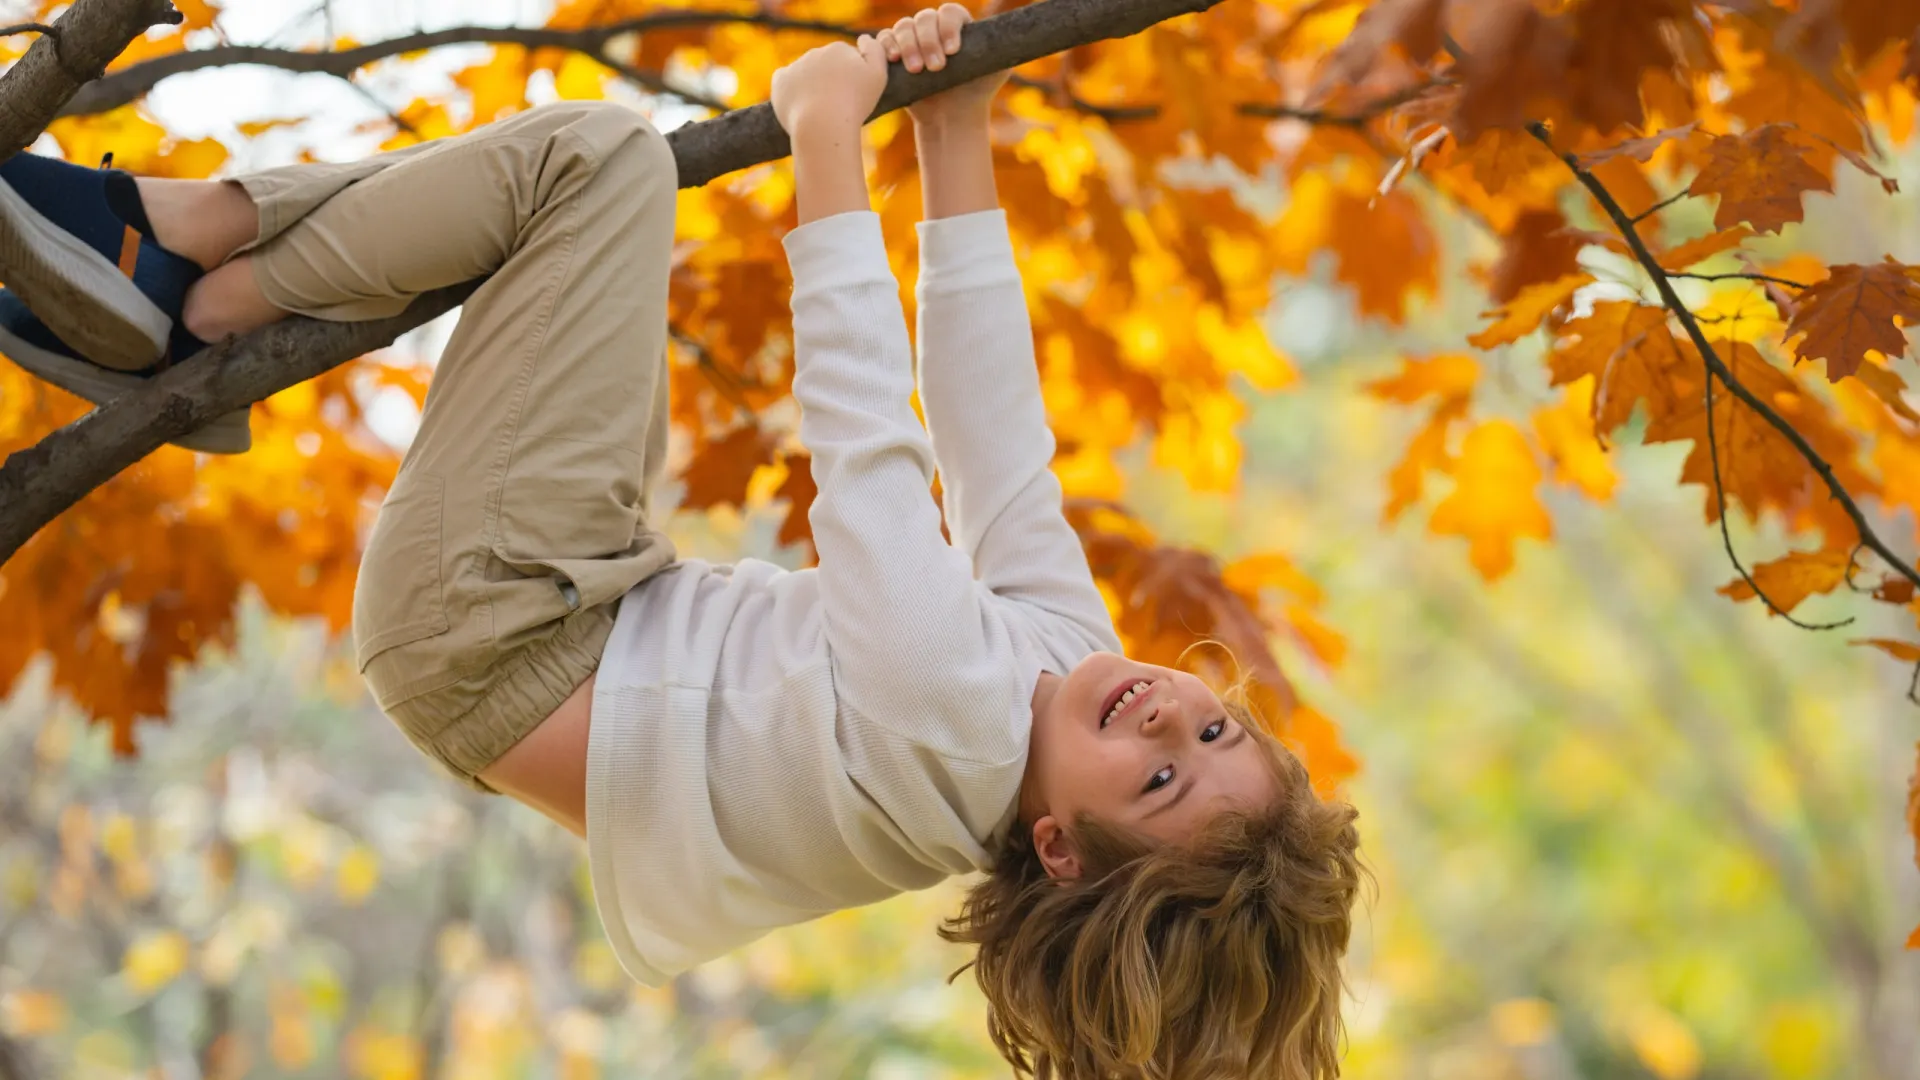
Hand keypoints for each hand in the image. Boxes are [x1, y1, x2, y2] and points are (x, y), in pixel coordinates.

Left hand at [771, 35, 889, 137]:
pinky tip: (800, 104)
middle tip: (838, 106)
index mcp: (838, 49)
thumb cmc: (854, 104)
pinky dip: (791, 91)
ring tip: (820, 111)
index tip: (854, 96)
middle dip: (831, 81)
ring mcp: (796, 65)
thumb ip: (876, 52)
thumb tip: (864, 38)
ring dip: (812, 87)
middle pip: (825, 67)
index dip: (852, 80)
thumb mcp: (878, 76)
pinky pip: (785, 81)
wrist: (822, 125)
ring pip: (806, 75)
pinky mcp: (780, 81)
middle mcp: (815, 52)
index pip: (846, 61)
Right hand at [878, 4, 1008, 126]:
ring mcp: (912, 39)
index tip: (953, 51)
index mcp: (957, 24)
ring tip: (916, 70)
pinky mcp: (894, 53)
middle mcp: (934, 27)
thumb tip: (1019, 30)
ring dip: (908, 45)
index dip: (948, 27)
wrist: (953, 116)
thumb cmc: (978, 91)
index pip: (950, 13)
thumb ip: (1007, 47)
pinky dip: (887, 46)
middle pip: (925, 18)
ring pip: (903, 27)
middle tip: (936, 68)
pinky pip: (884, 39)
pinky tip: (894, 60)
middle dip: (928, 41)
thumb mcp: (999, 68)